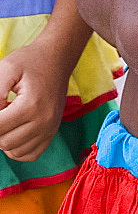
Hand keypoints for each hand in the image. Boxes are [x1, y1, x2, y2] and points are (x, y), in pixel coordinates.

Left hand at [0, 43, 68, 160]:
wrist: (57, 59)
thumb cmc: (30, 61)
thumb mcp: (6, 69)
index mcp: (31, 105)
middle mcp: (44, 121)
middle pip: (3, 142)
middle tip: (2, 109)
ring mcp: (50, 129)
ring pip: (14, 151)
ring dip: (4, 139)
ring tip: (8, 118)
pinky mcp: (52, 132)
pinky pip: (30, 155)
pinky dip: (17, 149)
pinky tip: (14, 131)